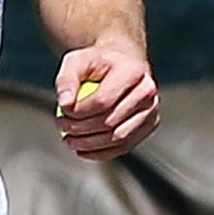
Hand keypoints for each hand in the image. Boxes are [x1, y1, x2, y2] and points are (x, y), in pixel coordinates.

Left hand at [53, 38, 160, 160]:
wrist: (122, 65)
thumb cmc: (97, 64)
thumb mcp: (76, 61)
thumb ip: (66, 80)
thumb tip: (64, 104)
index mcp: (133, 71)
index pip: (103, 101)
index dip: (78, 112)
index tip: (62, 112)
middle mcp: (148, 91)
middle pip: (110, 121)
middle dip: (80, 128)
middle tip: (62, 126)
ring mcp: (152, 110)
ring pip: (118, 138)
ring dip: (89, 144)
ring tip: (68, 139)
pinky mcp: (150, 125)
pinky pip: (125, 146)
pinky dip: (101, 153)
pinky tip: (81, 150)